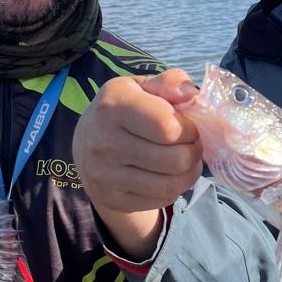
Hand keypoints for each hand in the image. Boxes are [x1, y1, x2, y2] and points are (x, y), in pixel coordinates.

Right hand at [72, 69, 202, 253]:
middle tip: (192, 145)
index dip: (190, 129)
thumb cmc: (126, 109)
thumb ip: (171, 83)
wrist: (88, 143)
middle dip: (194, 151)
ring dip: (190, 172)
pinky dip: (175, 188)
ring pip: (171, 184)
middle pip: (175, 159)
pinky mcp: (111, 198)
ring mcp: (105, 175)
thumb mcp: (143, 87)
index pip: (167, 126)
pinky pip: (161, 199)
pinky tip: (170, 174)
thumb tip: (192, 95)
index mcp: (113, 105)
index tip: (189, 126)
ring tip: (187, 160)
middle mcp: (103, 141)